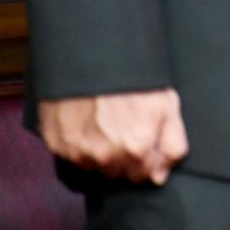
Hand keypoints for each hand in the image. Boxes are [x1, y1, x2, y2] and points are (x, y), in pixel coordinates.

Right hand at [38, 89, 188, 183]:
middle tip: (123, 126)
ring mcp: (79, 152)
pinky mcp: (57, 144)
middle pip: (118, 172)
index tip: (143, 140)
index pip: (144, 176)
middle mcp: (106, 157)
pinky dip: (78, 143)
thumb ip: (172, 144)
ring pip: (94, 165)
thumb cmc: (135, 76)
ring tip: (104, 121)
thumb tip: (162, 175)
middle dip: (123, 156)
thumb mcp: (167, 104)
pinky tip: (85, 120)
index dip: (146, 158)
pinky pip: (71, 154)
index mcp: (136, 149)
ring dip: (100, 151)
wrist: (94, 53)